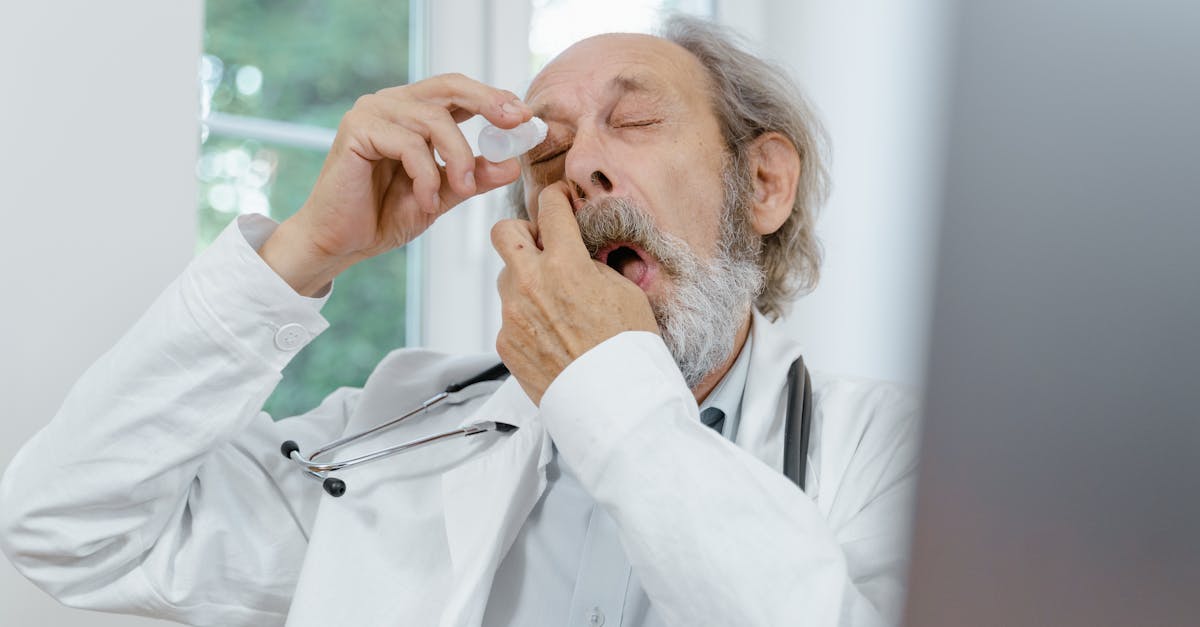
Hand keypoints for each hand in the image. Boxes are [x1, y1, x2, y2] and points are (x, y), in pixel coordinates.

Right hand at [258, 73, 530, 295]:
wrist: (339, 243)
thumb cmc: (383, 216)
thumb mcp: (443, 195)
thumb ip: (474, 177)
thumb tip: (512, 162)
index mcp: (412, 112)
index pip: (458, 91)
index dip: (494, 98)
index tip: (526, 118)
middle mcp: (391, 103)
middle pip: (449, 86)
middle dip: (489, 103)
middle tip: (515, 125)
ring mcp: (372, 112)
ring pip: (434, 119)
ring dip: (457, 158)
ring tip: (461, 190)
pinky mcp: (357, 129)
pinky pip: (409, 144)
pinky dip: (426, 175)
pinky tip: (425, 201)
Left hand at [491, 182, 659, 403]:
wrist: (614, 400)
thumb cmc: (628, 349)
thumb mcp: (626, 293)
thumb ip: (594, 266)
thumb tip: (581, 257)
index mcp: (565, 265)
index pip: (550, 210)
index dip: (555, 198)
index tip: (558, 200)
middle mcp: (531, 284)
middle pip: (504, 232)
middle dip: (521, 232)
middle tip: (542, 246)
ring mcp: (513, 314)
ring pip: (506, 278)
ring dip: (525, 281)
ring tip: (555, 305)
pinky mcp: (505, 342)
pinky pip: (509, 317)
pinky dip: (526, 319)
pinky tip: (551, 336)